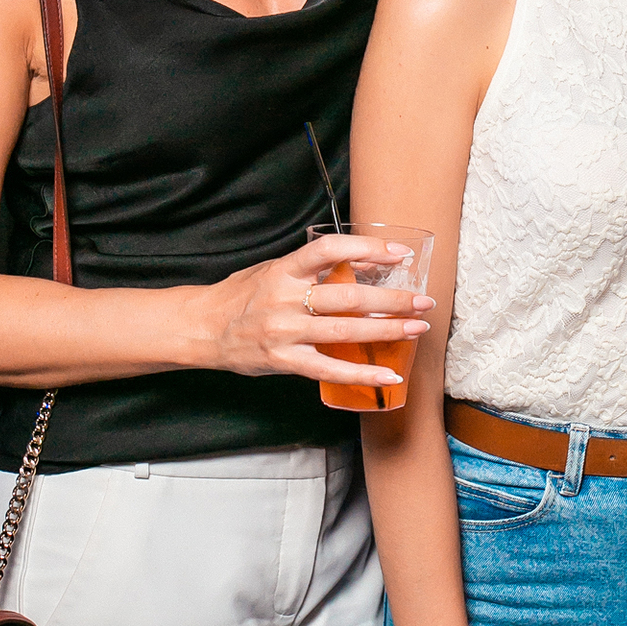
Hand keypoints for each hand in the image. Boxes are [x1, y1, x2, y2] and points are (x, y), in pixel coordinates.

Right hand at [201, 234, 432, 387]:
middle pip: (347, 297)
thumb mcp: (275, 270)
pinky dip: (362, 374)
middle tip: (423, 301)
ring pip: (344, 331)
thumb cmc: (242, 296)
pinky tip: (388, 376)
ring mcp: (285, 332)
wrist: (203, 329)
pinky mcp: (284, 361)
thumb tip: (364, 262)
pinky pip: (330, 369)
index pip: (329, 250)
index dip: (366, 249)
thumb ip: (315, 267)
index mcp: (284, 270)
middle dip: (392, 300)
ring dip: (387, 331)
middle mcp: (285, 299)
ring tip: (416, 329)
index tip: (398, 254)